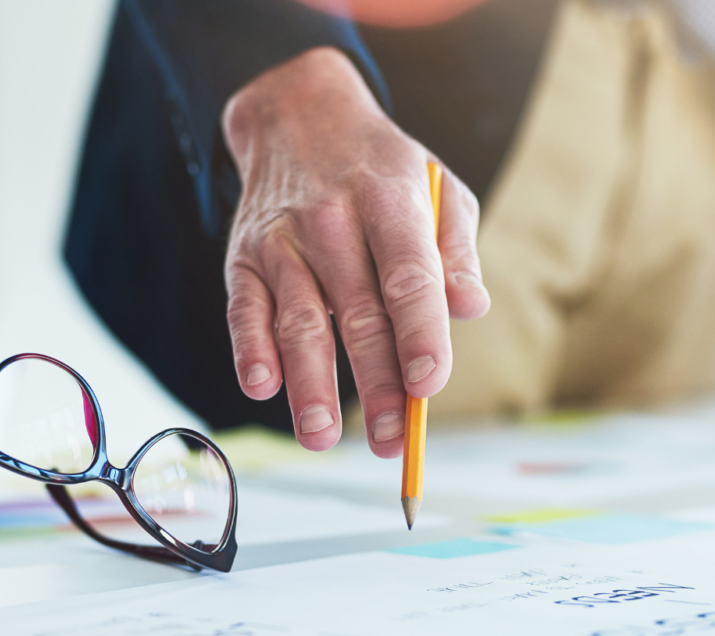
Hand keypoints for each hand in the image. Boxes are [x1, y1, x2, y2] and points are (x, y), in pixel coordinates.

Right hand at [221, 47, 489, 455]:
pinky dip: (250, 349)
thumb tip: (470, 308)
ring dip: (310, 384)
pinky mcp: (244, 257)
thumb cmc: (381, 170)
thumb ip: (455, 250)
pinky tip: (262, 387)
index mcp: (390, 202)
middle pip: (357, 313)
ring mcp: (282, 240)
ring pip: (299, 320)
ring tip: (321, 438)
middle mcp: (331, 220)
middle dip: (375, 384)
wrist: (298, 115)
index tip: (429, 384)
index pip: (408, 275)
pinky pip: (244, 309)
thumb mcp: (436, 188)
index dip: (419, 332)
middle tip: (391, 441)